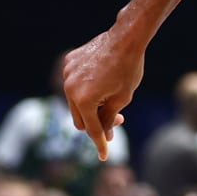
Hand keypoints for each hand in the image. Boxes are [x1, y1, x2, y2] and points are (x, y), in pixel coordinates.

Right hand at [63, 27, 144, 160]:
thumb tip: (102, 136)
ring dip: (91, 106)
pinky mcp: (70, 62)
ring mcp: (67, 74)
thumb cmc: (128, 69)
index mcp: (84, 100)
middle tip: (118, 120)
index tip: (104, 157)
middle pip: (80, 119)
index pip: (93, 130)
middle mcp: (70, 88)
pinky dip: (86, 88)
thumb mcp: (122, 99)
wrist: (126, 38)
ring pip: (76, 102)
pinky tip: (103, 80)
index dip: (100, 144)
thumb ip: (108, 119)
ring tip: (110, 99)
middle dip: (97, 123)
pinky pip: (75, 84)